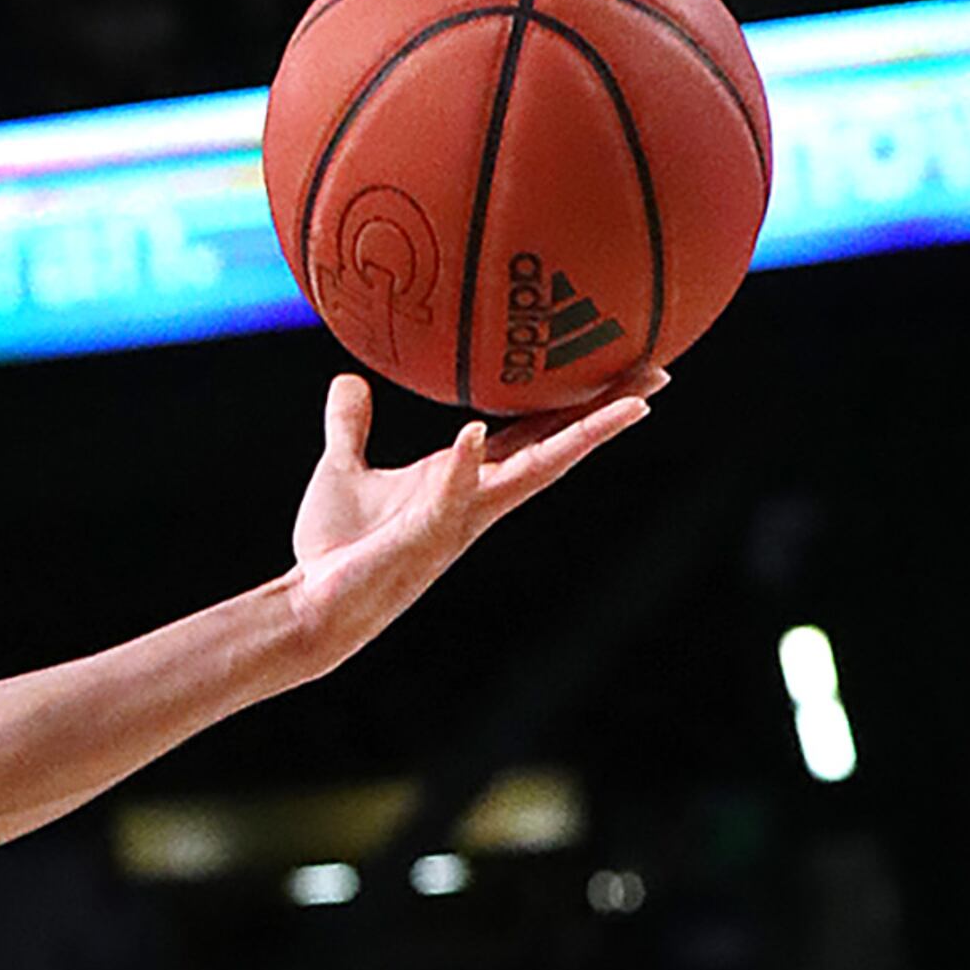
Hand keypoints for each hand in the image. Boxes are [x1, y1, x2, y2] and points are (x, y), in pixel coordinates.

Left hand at [281, 369, 657, 671]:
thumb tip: (349, 379)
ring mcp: (454, 522)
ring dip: (576, 439)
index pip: (534, 433)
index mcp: (464, 480)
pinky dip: (461, 468)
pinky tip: (473, 432)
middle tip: (659, 372)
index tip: (623, 365)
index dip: (577, 402)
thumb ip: (352, 429)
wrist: (310, 605)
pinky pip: (446, 499)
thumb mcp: (344, 473)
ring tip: (628, 403)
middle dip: (606, 413)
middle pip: (555, 448)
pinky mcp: (420, 541)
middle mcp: (474, 501)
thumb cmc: (334, 550)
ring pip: (529, 475)